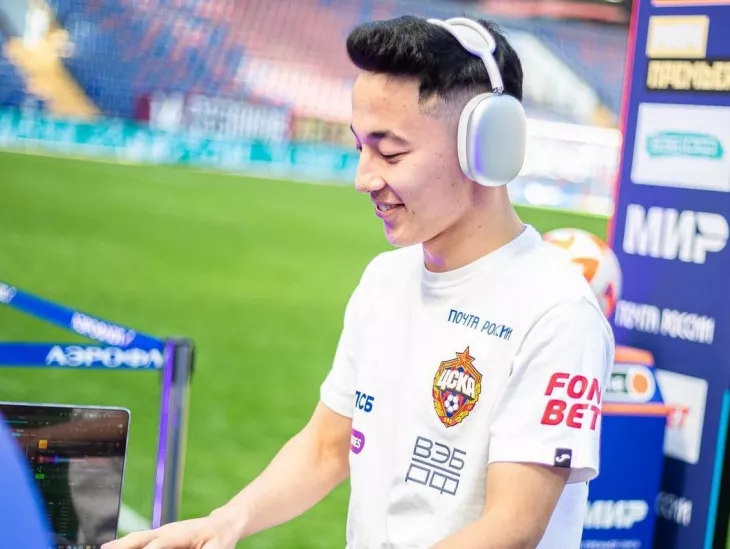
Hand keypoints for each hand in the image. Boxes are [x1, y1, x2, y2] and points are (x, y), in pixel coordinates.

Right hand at [101, 514, 239, 548]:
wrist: (223, 524)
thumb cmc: (220, 537)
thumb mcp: (215, 547)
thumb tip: (173, 548)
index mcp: (180, 534)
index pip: (160, 543)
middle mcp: (166, 532)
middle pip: (140, 538)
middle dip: (122, 546)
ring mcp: (161, 534)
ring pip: (136, 540)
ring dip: (119, 545)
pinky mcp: (160, 540)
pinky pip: (140, 543)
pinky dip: (127, 546)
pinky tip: (112, 548)